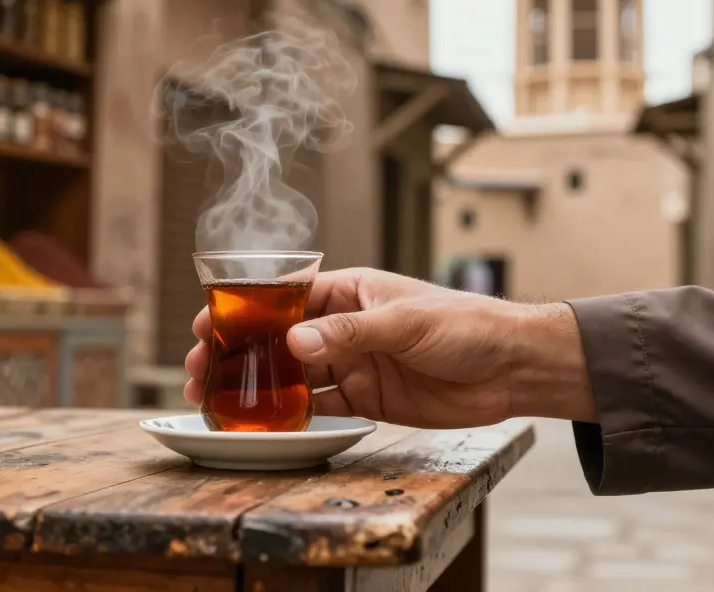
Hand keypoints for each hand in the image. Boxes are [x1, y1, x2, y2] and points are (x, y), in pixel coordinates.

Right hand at [184, 267, 594, 428]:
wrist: (513, 369)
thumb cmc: (467, 325)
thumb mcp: (405, 322)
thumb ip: (349, 333)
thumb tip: (293, 342)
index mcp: (351, 291)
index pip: (285, 295)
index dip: (244, 309)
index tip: (207, 322)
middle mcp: (346, 326)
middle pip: (278, 339)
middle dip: (238, 353)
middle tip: (200, 371)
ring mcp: (354, 363)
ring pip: (292, 374)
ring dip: (257, 386)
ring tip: (217, 400)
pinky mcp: (367, 398)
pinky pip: (319, 406)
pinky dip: (292, 415)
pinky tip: (264, 423)